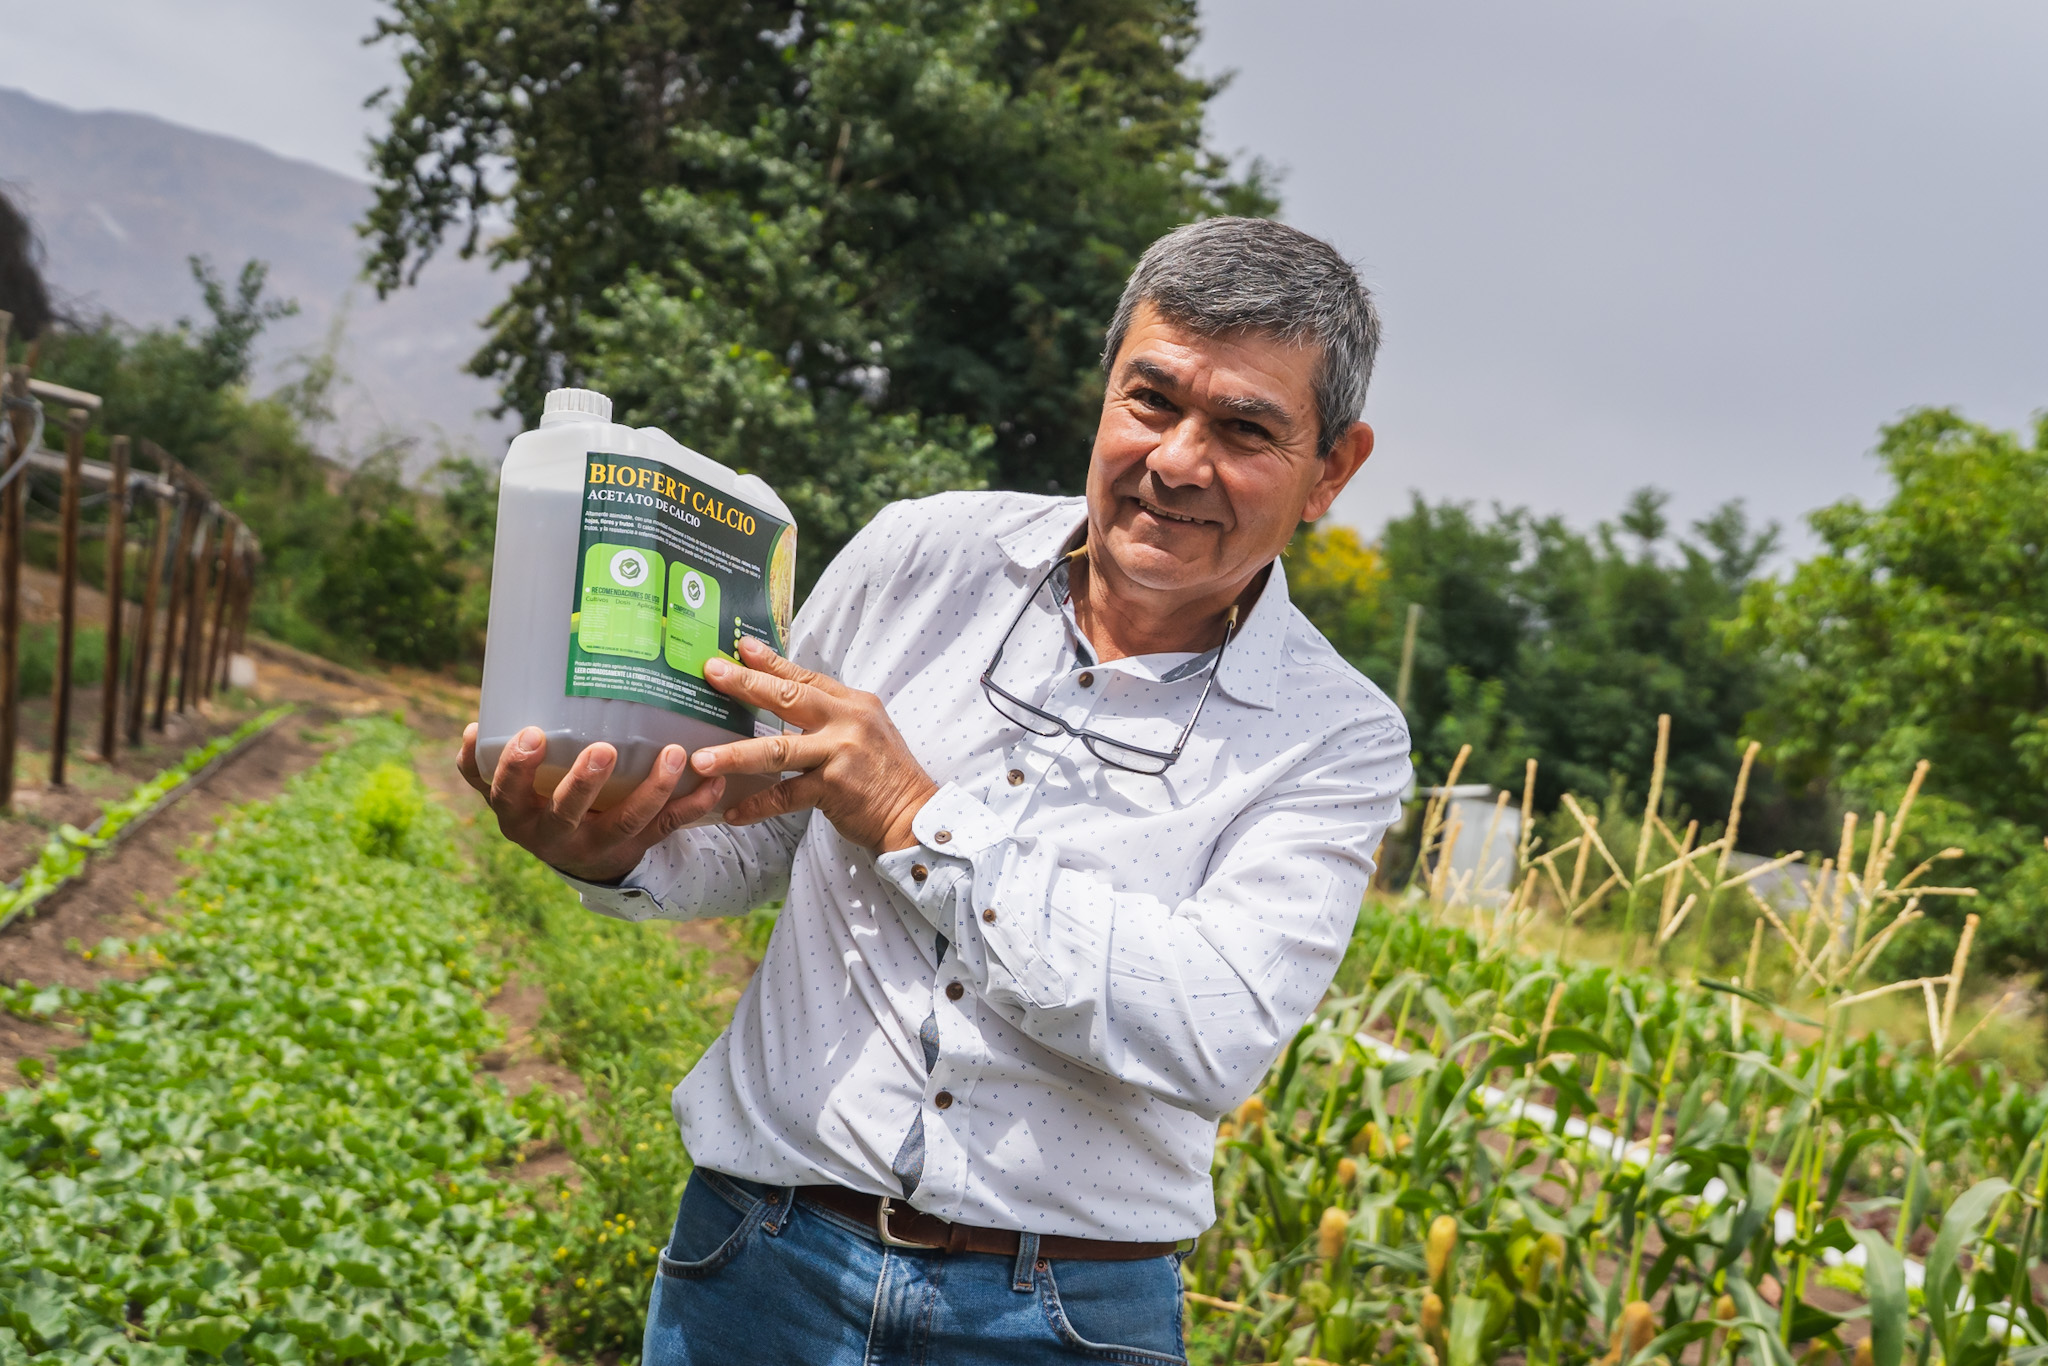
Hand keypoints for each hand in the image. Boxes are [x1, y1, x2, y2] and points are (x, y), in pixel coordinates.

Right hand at [456, 723, 727, 883]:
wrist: (577, 859)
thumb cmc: (537, 805)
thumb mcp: (508, 792)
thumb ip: (485, 764)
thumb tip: (474, 727)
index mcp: (519, 816)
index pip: (509, 795)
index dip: (517, 769)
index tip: (532, 734)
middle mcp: (558, 836)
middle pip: (570, 812)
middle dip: (586, 782)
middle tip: (603, 748)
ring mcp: (602, 842)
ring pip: (629, 821)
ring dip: (654, 789)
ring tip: (674, 754)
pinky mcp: (640, 843)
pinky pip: (671, 826)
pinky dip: (697, 804)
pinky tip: (716, 781)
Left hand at [692, 635, 938, 852]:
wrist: (914, 814)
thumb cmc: (886, 774)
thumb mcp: (866, 731)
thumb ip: (833, 716)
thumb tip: (788, 701)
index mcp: (854, 704)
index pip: (805, 678)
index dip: (772, 662)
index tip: (743, 647)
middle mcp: (848, 722)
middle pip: (788, 699)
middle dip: (746, 685)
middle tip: (712, 673)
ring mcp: (841, 754)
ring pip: (778, 750)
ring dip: (736, 755)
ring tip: (702, 758)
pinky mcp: (834, 788)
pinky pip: (785, 796)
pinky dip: (757, 805)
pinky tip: (732, 810)